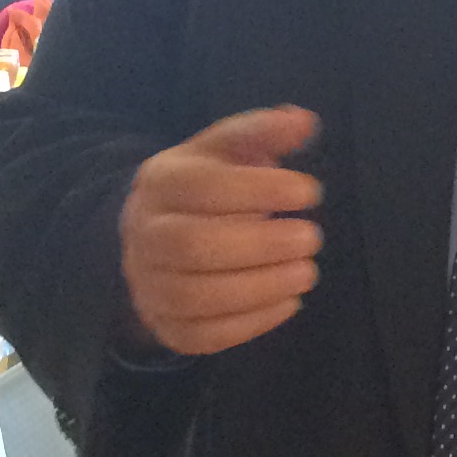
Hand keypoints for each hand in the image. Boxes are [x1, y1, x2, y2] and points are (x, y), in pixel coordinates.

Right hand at [119, 106, 325, 356]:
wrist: (154, 236)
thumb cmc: (205, 186)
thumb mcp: (226, 150)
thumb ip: (263, 133)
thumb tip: (304, 120)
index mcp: (160, 181)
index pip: (203, 186)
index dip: (259, 190)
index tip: (310, 192)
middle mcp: (144, 233)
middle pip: (193, 245)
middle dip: (261, 245)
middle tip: (312, 239)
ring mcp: (148, 284)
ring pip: (196, 296)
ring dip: (261, 287)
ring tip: (307, 273)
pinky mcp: (165, 325)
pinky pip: (204, 336)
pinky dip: (252, 323)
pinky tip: (289, 302)